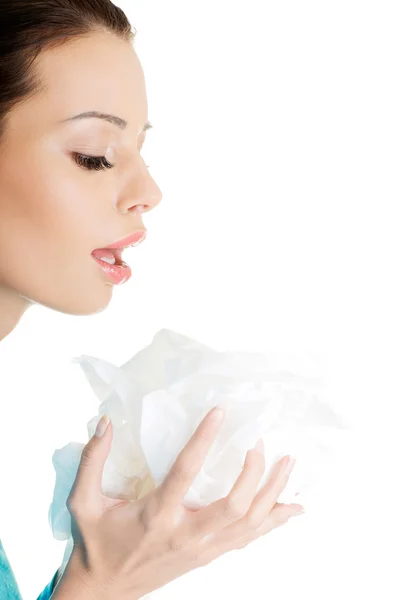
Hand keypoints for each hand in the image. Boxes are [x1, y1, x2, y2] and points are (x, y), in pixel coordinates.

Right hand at [61, 407, 303, 598]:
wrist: (107, 589)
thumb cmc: (98, 542)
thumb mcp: (83, 502)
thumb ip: (92, 461)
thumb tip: (105, 422)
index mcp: (157, 516)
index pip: (186, 472)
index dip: (204, 439)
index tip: (220, 412)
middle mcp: (186, 534)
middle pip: (234, 505)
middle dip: (253, 472)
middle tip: (260, 441)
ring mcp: (203, 549)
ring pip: (250, 522)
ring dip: (273, 492)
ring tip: (288, 461)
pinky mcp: (210, 556)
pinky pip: (250, 538)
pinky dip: (274, 522)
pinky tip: (293, 507)